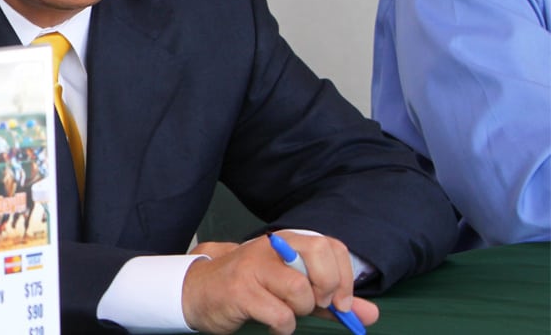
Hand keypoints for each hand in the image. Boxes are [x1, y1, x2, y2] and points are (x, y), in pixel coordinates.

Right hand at [180, 232, 378, 333]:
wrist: (199, 292)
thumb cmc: (250, 289)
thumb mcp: (293, 291)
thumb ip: (329, 300)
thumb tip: (370, 315)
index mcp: (286, 242)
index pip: (331, 246)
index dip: (344, 278)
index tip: (339, 303)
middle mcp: (271, 247)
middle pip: (319, 255)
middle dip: (327, 288)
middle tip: (315, 304)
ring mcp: (253, 267)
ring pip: (300, 291)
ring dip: (299, 312)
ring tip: (284, 312)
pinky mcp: (241, 291)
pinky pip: (281, 316)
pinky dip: (282, 328)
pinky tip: (271, 324)